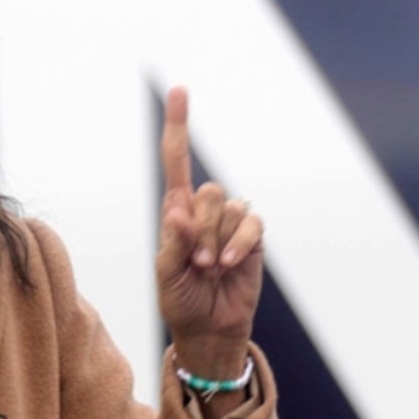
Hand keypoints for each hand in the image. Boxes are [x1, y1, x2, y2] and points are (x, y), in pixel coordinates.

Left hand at [156, 87, 262, 380]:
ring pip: (229, 208)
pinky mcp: (252, 238)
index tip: (180, 90)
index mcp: (176, 212)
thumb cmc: (180, 300)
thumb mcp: (166, 274)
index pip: (175, 161)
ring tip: (209, 269)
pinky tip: (228, 265)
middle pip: (207, 192)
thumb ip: (172, 243)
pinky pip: (250, 224)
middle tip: (195, 263)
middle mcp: (204, 211)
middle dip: (200, 229)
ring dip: (216, 242)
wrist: (209, 327)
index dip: (178, 125)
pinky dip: (238, 244)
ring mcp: (230, 224)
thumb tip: (178, 212)